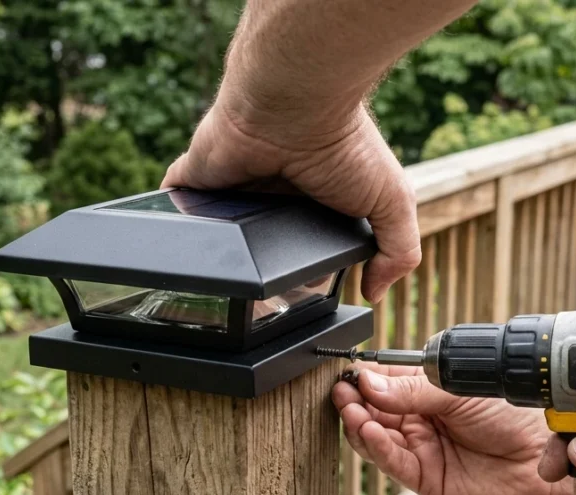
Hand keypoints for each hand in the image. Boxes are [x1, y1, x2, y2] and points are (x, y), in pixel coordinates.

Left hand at [163, 97, 419, 303]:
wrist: (297, 104)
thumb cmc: (347, 144)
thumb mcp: (393, 202)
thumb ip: (398, 251)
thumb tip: (376, 292)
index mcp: (313, 200)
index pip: (304, 248)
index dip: (303, 277)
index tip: (303, 300)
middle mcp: (271, 193)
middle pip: (258, 248)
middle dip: (258, 278)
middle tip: (263, 309)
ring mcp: (232, 186)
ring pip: (217, 236)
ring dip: (217, 260)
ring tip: (222, 296)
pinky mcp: (196, 178)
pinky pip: (177, 207)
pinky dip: (177, 229)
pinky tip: (182, 254)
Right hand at [332, 366, 575, 494]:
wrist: (541, 458)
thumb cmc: (511, 416)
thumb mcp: (459, 393)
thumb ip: (414, 391)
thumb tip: (369, 383)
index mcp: (426, 392)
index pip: (384, 382)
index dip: (363, 377)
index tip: (345, 371)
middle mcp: (418, 419)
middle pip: (373, 410)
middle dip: (354, 400)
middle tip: (341, 391)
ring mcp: (418, 448)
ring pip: (375, 437)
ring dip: (359, 423)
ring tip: (351, 410)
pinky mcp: (423, 477)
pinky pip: (392, 461)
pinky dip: (376, 446)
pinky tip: (369, 430)